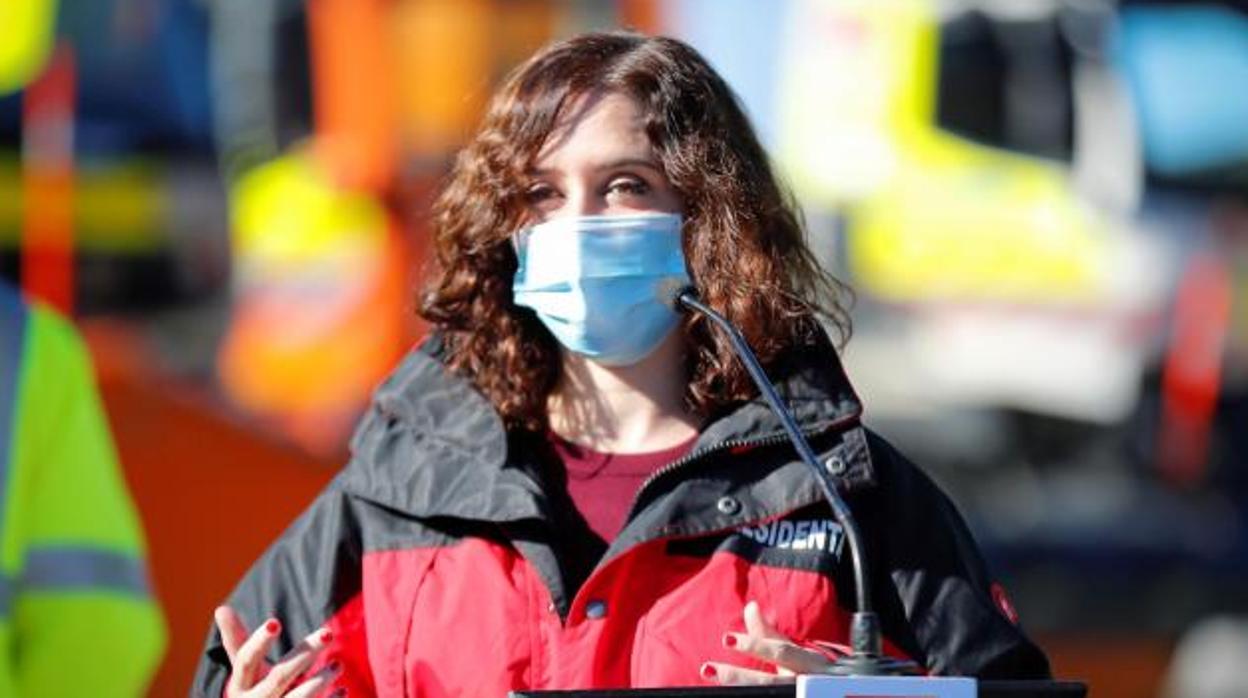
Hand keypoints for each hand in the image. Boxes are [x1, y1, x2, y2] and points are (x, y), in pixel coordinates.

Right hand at [214, 605, 342, 697]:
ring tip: (338, 664)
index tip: (275, 622)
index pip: (246, 660)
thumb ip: (237, 640)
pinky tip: (343, 689)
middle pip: (279, 676)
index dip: (259, 642)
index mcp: (240, 685)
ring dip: (320, 680)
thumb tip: (221, 608)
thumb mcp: (245, 670)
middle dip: (304, 654)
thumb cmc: (254, 690)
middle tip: (329, 632)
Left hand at [700, 601, 842, 684]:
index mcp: (811, 664)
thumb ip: (772, 635)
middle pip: (770, 683)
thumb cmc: (818, 675)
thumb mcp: (799, 654)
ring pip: (769, 696)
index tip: (726, 639)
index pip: (782, 652)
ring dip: (741, 692)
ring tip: (712, 677)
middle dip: (738, 678)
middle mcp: (810, 683)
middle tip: (707, 669)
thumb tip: (751, 606)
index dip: (755, 646)